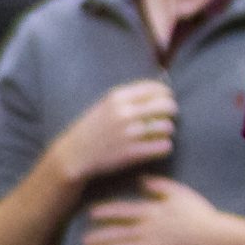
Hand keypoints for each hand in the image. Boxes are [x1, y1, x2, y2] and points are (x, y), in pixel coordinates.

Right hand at [50, 79, 176, 184]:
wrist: (73, 155)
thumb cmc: (90, 130)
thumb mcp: (104, 106)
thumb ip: (128, 98)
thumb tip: (160, 93)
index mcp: (117, 97)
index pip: (155, 88)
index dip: (166, 94)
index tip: (165, 101)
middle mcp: (124, 113)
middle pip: (167, 106)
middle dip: (171, 112)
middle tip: (166, 118)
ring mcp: (128, 134)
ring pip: (167, 127)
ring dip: (167, 131)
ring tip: (159, 135)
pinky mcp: (132, 153)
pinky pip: (163, 146)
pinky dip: (164, 147)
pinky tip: (157, 148)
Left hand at [84, 176, 229, 244]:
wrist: (214, 238)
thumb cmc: (199, 214)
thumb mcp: (180, 193)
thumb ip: (159, 185)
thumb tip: (140, 179)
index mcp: (152, 213)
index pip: (123, 211)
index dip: (106, 213)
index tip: (90, 214)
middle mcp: (147, 230)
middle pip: (118, 234)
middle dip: (99, 238)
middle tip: (82, 242)